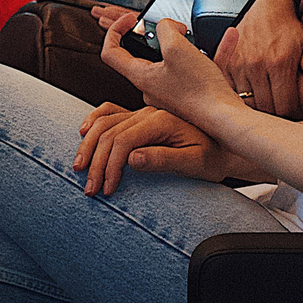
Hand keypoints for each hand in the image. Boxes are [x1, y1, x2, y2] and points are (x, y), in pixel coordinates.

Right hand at [74, 103, 228, 195]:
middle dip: (96, 163)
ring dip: (89, 145)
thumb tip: (131, 159)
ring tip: (79, 169)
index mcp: (161, 121)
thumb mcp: (194, 164)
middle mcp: (148, 113)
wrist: (223, 148)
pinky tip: (83, 133)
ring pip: (104, 122)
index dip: (111, 166)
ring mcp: (142, 113)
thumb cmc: (211, 158)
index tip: (108, 189)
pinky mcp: (140, 118)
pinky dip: (93, 121)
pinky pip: (110, 112)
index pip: (123, 141)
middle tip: (90, 189)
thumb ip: (163, 160)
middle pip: (109, 133)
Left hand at [96, 4, 247, 128]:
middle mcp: (151, 87)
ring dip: (185, 44)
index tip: (130, 19)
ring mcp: (169, 93)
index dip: (115, 30)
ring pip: (171, 60)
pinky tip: (227, 40)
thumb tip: (165, 26)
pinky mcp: (187, 95)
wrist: (225, 120)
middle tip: (175, 29)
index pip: (111, 52)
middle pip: (144, 53)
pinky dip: (206, 54)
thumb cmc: (201, 91)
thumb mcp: (178, 48)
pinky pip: (192, 69)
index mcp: (141, 77)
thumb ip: (165, 29)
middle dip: (159, 35)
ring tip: (198, 37)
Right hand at [213, 0, 302, 114]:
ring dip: (262, 108)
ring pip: (250, 105)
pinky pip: (235, 94)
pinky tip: (257, 94)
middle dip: (279, 113)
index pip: (286, 107)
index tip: (299, 111)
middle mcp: (256, 65)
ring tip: (272, 100)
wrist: (268, 8)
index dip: (295, 114)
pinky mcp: (228, 65)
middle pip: (267, 110)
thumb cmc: (290, 30)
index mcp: (279, 62)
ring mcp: (239, 65)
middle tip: (287, 107)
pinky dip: (244, 100)